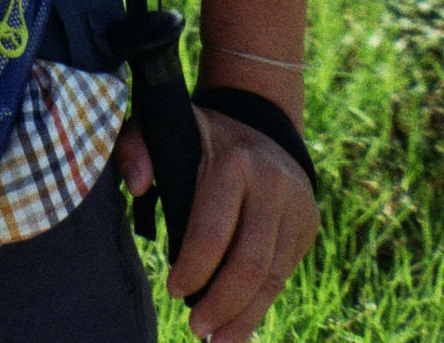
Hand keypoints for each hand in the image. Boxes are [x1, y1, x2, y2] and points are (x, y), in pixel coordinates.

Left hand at [116, 106, 317, 341]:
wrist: (262, 123)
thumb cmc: (201, 137)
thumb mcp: (167, 127)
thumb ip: (136, 146)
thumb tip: (138, 186)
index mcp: (234, 161)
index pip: (213, 230)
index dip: (192, 268)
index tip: (172, 289)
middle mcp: (272, 183)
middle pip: (249, 263)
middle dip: (220, 304)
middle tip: (195, 328)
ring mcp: (296, 205)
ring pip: (272, 277)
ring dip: (243, 317)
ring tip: (216, 339)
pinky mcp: (307, 224)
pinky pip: (284, 275)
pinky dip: (260, 307)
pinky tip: (238, 326)